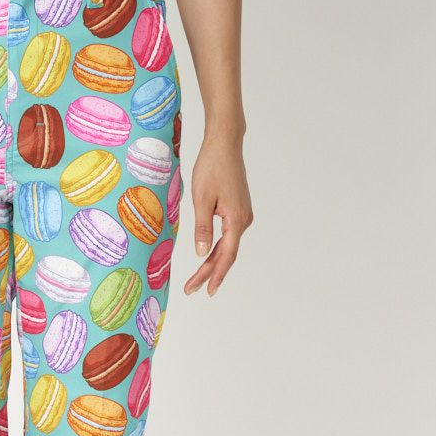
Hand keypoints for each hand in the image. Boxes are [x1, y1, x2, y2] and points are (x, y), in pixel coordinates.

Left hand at [184, 137, 252, 296]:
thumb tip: (201, 254)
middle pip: (226, 254)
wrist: (224, 145)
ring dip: (212, 262)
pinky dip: (217, 249)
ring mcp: (243, 215)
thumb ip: (202, 228)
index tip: (206, 291)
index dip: (215, 275)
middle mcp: (244, 220)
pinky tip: (207, 257)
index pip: (226, 256)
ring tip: (197, 279)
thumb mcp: (201, 199)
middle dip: (209, 273)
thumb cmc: (211, 167)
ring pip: (227, 246)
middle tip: (191, 289)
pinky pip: (228, 236)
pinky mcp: (238, 210)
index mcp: (236, 219)